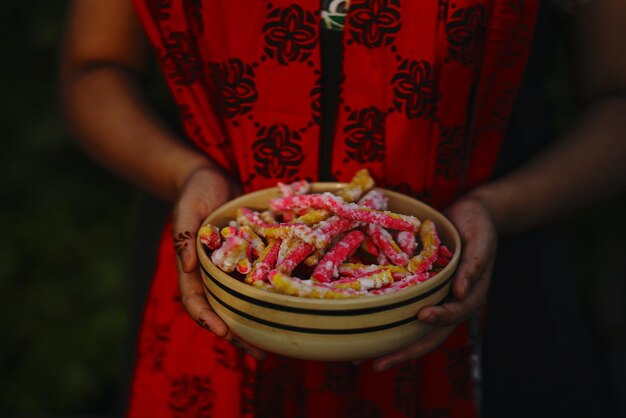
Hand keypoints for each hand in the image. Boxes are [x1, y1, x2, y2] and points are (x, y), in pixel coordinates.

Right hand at [172, 166, 264, 359]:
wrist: (213, 178)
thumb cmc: (194, 192)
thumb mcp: (186, 210)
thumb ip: (185, 236)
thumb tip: (188, 266)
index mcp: (194, 268)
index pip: (196, 300)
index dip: (208, 318)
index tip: (223, 332)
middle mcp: (214, 273)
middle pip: (224, 310)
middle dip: (238, 334)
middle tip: (258, 353)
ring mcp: (234, 267)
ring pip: (245, 301)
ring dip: (259, 321)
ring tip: (277, 342)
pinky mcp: (252, 257)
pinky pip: (262, 279)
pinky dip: (274, 294)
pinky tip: (293, 305)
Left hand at [372, 196, 497, 371]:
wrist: (470, 216)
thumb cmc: (478, 226)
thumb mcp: (481, 240)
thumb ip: (474, 265)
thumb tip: (459, 292)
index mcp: (469, 296)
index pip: (455, 315)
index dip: (441, 318)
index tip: (422, 316)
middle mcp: (450, 304)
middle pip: (429, 336)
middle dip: (405, 352)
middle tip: (378, 364)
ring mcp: (434, 300)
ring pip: (412, 330)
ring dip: (390, 345)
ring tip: (361, 358)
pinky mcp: (420, 292)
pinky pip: (402, 311)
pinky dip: (386, 322)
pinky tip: (363, 328)